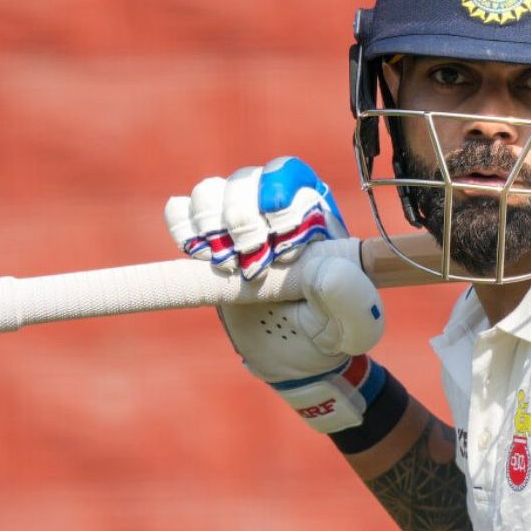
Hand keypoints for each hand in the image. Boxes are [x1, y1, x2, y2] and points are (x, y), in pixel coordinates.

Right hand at [164, 157, 385, 432]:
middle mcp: (276, 205)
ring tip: (226, 267)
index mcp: (316, 213)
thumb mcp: (349, 324)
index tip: (282, 255)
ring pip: (211, 190)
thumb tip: (327, 269)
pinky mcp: (207, 238)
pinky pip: (181, 209)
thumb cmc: (326, 332)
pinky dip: (184, 228)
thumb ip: (348, 298)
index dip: (279, 205)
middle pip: (248, 178)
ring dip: (211, 225)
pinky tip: (200, 257)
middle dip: (242, 219)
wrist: (292, 355)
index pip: (291, 176)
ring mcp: (238, 219)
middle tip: (251, 266)